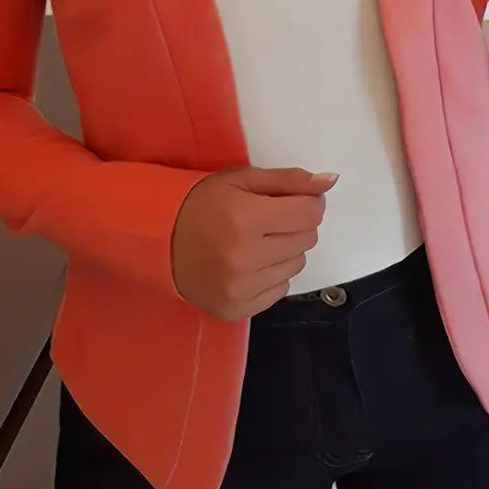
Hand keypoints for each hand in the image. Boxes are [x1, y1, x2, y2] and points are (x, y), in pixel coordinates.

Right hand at [171, 166, 336, 320]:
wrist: (157, 240)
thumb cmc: (201, 203)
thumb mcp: (241, 179)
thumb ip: (289, 180)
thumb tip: (331, 181)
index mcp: (246, 218)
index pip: (310, 214)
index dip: (309, 203)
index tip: (294, 200)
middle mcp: (246, 257)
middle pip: (307, 239)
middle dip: (295, 225)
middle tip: (269, 218)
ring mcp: (241, 288)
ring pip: (297, 265)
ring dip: (285, 250)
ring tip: (257, 240)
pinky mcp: (237, 309)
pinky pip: (280, 289)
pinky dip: (272, 274)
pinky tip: (250, 263)